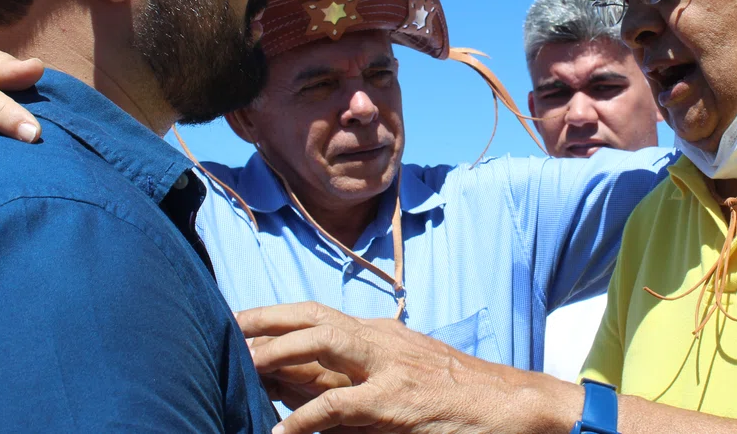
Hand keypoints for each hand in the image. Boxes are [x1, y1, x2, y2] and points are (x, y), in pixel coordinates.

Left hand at [237, 302, 579, 433]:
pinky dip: (306, 417)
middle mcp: (380, 340)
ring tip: (239, 363)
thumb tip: (310, 387)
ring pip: (321, 344)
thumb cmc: (460, 395)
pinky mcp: (396, 400)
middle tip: (223, 326)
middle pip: (311, 317)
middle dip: (264, 320)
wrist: (512, 404)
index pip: (317, 315)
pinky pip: (340, 406)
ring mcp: (388, 366)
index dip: (275, 316)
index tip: (237, 321)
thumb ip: (360, 378)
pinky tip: (280, 431)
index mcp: (381, 334)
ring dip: (276, 353)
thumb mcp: (406, 376)